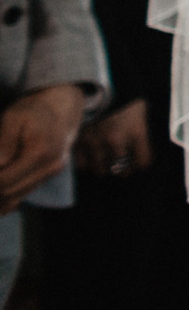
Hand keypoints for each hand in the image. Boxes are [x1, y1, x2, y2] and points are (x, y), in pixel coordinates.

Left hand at [0, 84, 86, 211]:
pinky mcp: (47, 177)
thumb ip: (3, 144)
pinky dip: (4, 202)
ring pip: (15, 197)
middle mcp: (50, 167)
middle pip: (8, 192)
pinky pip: (21, 196)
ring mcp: (51, 174)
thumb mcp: (14, 118)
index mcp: (41, 153)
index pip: (4, 179)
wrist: (62, 107)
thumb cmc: (33, 109)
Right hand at [74, 98, 148, 178]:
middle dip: (123, 170)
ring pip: (100, 171)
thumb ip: (140, 129)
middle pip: (122, 171)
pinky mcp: (78, 141)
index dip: (141, 163)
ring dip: (103, 168)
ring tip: (104, 162)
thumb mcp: (140, 108)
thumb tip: (140, 146)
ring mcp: (95, 142)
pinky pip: (82, 164)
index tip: (138, 162)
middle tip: (121, 165)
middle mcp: (116, 140)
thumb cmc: (121, 93)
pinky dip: (86, 163)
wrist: (94, 81)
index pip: (143, 162)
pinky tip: (89, 157)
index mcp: (136, 131)